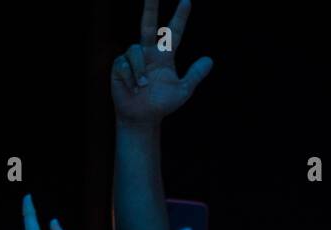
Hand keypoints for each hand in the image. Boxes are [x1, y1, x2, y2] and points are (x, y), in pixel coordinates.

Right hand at [112, 0, 212, 126]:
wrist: (143, 117)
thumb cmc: (162, 103)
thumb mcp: (183, 90)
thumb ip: (195, 75)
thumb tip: (210, 59)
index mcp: (165, 55)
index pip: (174, 32)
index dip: (180, 17)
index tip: (187, 1)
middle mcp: (149, 52)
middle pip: (148, 23)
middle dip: (150, 7)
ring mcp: (133, 58)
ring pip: (135, 50)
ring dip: (140, 70)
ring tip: (143, 86)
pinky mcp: (120, 65)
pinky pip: (125, 64)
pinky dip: (131, 78)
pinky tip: (133, 88)